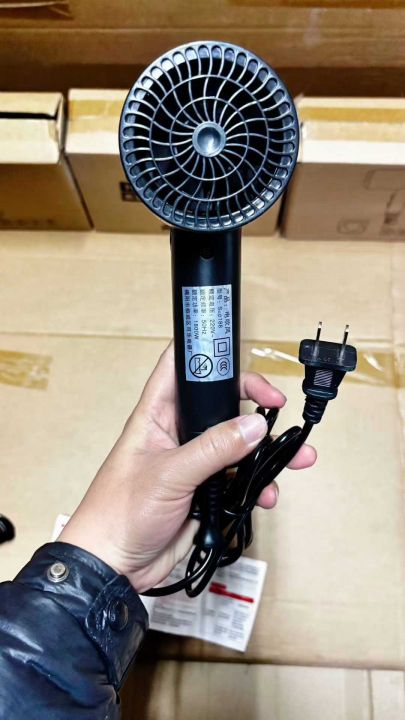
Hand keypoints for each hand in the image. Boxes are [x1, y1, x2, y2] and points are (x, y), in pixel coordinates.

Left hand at [59, 343, 315, 592]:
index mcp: (157, 415)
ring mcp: (194, 462)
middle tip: (279, 407)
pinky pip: (241, 479)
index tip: (242, 362)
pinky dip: (259, 485)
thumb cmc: (120, 512)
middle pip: (221, 404)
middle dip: (254, 405)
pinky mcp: (206, 491)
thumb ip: (213, 449)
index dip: (208, 353)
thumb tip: (255, 425)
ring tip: (298, 457)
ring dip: (268, 451)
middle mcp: (178, 433)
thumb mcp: (168, 475)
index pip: (181, 367)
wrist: (115, 566)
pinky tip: (268, 495)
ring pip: (238, 444)